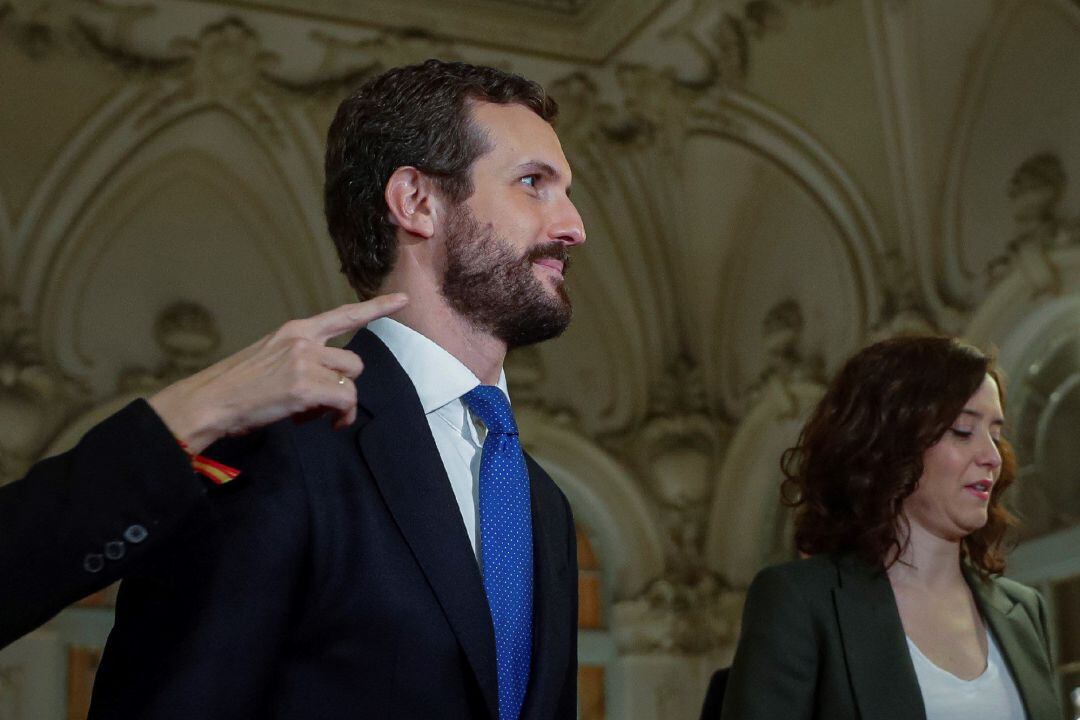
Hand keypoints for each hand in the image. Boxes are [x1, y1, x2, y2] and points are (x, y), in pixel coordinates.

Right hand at [148, 294, 407, 453]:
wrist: (209, 401)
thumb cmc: (235, 387)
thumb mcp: (269, 357)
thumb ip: (301, 360)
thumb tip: (325, 385)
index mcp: (295, 330)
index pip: (344, 314)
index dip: (377, 307)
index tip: (403, 300)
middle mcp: (304, 340)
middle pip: (354, 362)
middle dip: (344, 386)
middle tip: (317, 405)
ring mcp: (305, 362)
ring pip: (351, 383)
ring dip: (340, 404)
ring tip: (311, 414)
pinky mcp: (306, 387)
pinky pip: (344, 403)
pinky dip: (338, 418)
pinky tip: (313, 423)